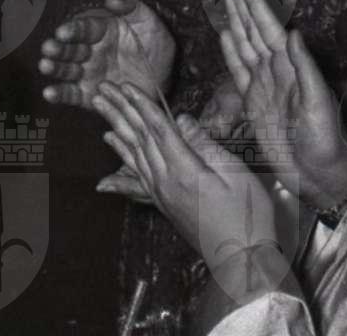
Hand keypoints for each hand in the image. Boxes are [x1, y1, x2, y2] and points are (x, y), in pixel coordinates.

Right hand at [39, 0, 177, 110]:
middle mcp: (90, 51)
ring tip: (45, 67)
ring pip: (67, 69)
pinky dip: (60, 94)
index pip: (83, 28)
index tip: (62, 32)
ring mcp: (89, 73)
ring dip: (55, 68)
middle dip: (58, 48)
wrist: (165, 79)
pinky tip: (49, 93)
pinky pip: (73, 95)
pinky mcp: (90, 94)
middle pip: (71, 48)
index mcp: (101, 30)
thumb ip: (131, 5)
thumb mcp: (148, 21)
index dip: (72, 30)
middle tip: (48, 49)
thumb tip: (112, 0)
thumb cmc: (155, 46)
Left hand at [95, 83, 286, 306]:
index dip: (141, 104)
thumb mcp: (235, 176)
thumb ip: (205, 145)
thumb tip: (180, 119)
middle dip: (120, 108)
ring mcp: (161, 192)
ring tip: (99, 105)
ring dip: (115, 124)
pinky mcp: (163, 202)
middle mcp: (165, 180)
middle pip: (139, 136)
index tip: (125, 84)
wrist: (241, 262)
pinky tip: (111, 140)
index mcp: (183, 170)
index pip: (157, 128)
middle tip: (101, 87)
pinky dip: (121, 151)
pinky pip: (135, 169)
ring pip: (132, 150)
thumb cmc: (247, 217)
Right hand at [218, 0, 346, 213]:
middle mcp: (276, 71)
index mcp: (292, 69)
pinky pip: (239, 71)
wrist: (319, 178)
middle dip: (243, 5)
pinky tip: (225, 35)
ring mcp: (264, 85)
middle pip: (255, 31)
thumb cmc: (325, 143)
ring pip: (245, 45)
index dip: (256, 6)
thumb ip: (305, 69)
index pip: (269, 30)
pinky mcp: (253, 102)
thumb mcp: (319, 105)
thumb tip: (291, 32)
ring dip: (235, 21)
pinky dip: (231, 52)